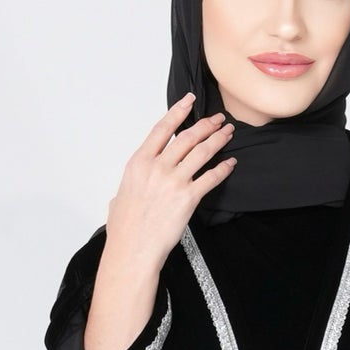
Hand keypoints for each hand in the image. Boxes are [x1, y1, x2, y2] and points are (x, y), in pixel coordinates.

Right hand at [84, 95, 236, 349]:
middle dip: (206, 125)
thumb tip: (136, 183)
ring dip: (217, 140)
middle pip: (187, 137)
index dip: (178, 112)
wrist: (132, 249)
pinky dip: (223, 168)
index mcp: (139, 163)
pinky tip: (230, 162)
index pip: (162, 129)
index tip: (190, 101)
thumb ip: (132, 183)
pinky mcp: (188, 198)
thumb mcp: (120, 196)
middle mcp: (157, 167)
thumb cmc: (124, 228)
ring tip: (228, 133)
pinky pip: (210, 177)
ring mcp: (174, 181)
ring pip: (201, 152)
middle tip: (218, 119)